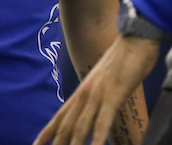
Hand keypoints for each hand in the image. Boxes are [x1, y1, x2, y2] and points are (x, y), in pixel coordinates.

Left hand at [34, 35, 159, 144]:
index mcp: (82, 91)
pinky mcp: (114, 95)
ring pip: (81, 127)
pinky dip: (99, 137)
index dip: (47, 132)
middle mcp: (85, 94)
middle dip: (58, 143)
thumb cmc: (124, 59)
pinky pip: (103, 120)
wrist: (136, 38)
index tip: (36, 144)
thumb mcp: (105, 81)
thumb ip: (98, 97)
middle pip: (66, 126)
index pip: (60, 116)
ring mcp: (98, 95)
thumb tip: (98, 112)